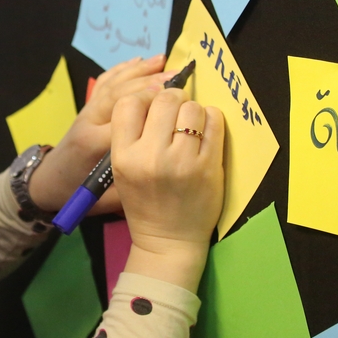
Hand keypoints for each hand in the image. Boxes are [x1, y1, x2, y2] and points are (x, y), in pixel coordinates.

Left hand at [28, 55, 173, 213]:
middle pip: (119, 97)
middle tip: (176, 78)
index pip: (122, 122)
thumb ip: (132, 188)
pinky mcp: (87, 107)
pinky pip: (105, 83)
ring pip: (112, 85)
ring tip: (163, 61)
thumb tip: (165, 172)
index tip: (176, 103)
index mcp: (93, 145)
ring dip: (138, 71)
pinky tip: (140, 61)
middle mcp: (89, 122)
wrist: (47, 182)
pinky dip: (122, 69)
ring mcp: (87, 112)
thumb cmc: (78, 193)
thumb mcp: (107, 201)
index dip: (149, 110)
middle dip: (148, 84)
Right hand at [110, 87, 224, 291]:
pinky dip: (212, 118)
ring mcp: (182, 161)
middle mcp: (150, 157)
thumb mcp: (122, 170)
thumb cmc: (144, 203)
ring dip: (193, 110)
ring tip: (191, 125)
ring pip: (191, 108)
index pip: (128, 104)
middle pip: (164, 100)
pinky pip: (214, 122)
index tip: (152, 107)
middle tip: (176, 111)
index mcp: (123, 156)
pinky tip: (206, 130)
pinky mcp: (209, 167)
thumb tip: (154, 96)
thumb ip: (131, 135)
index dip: (143, 98)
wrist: (169, 241)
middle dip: (172, 100)